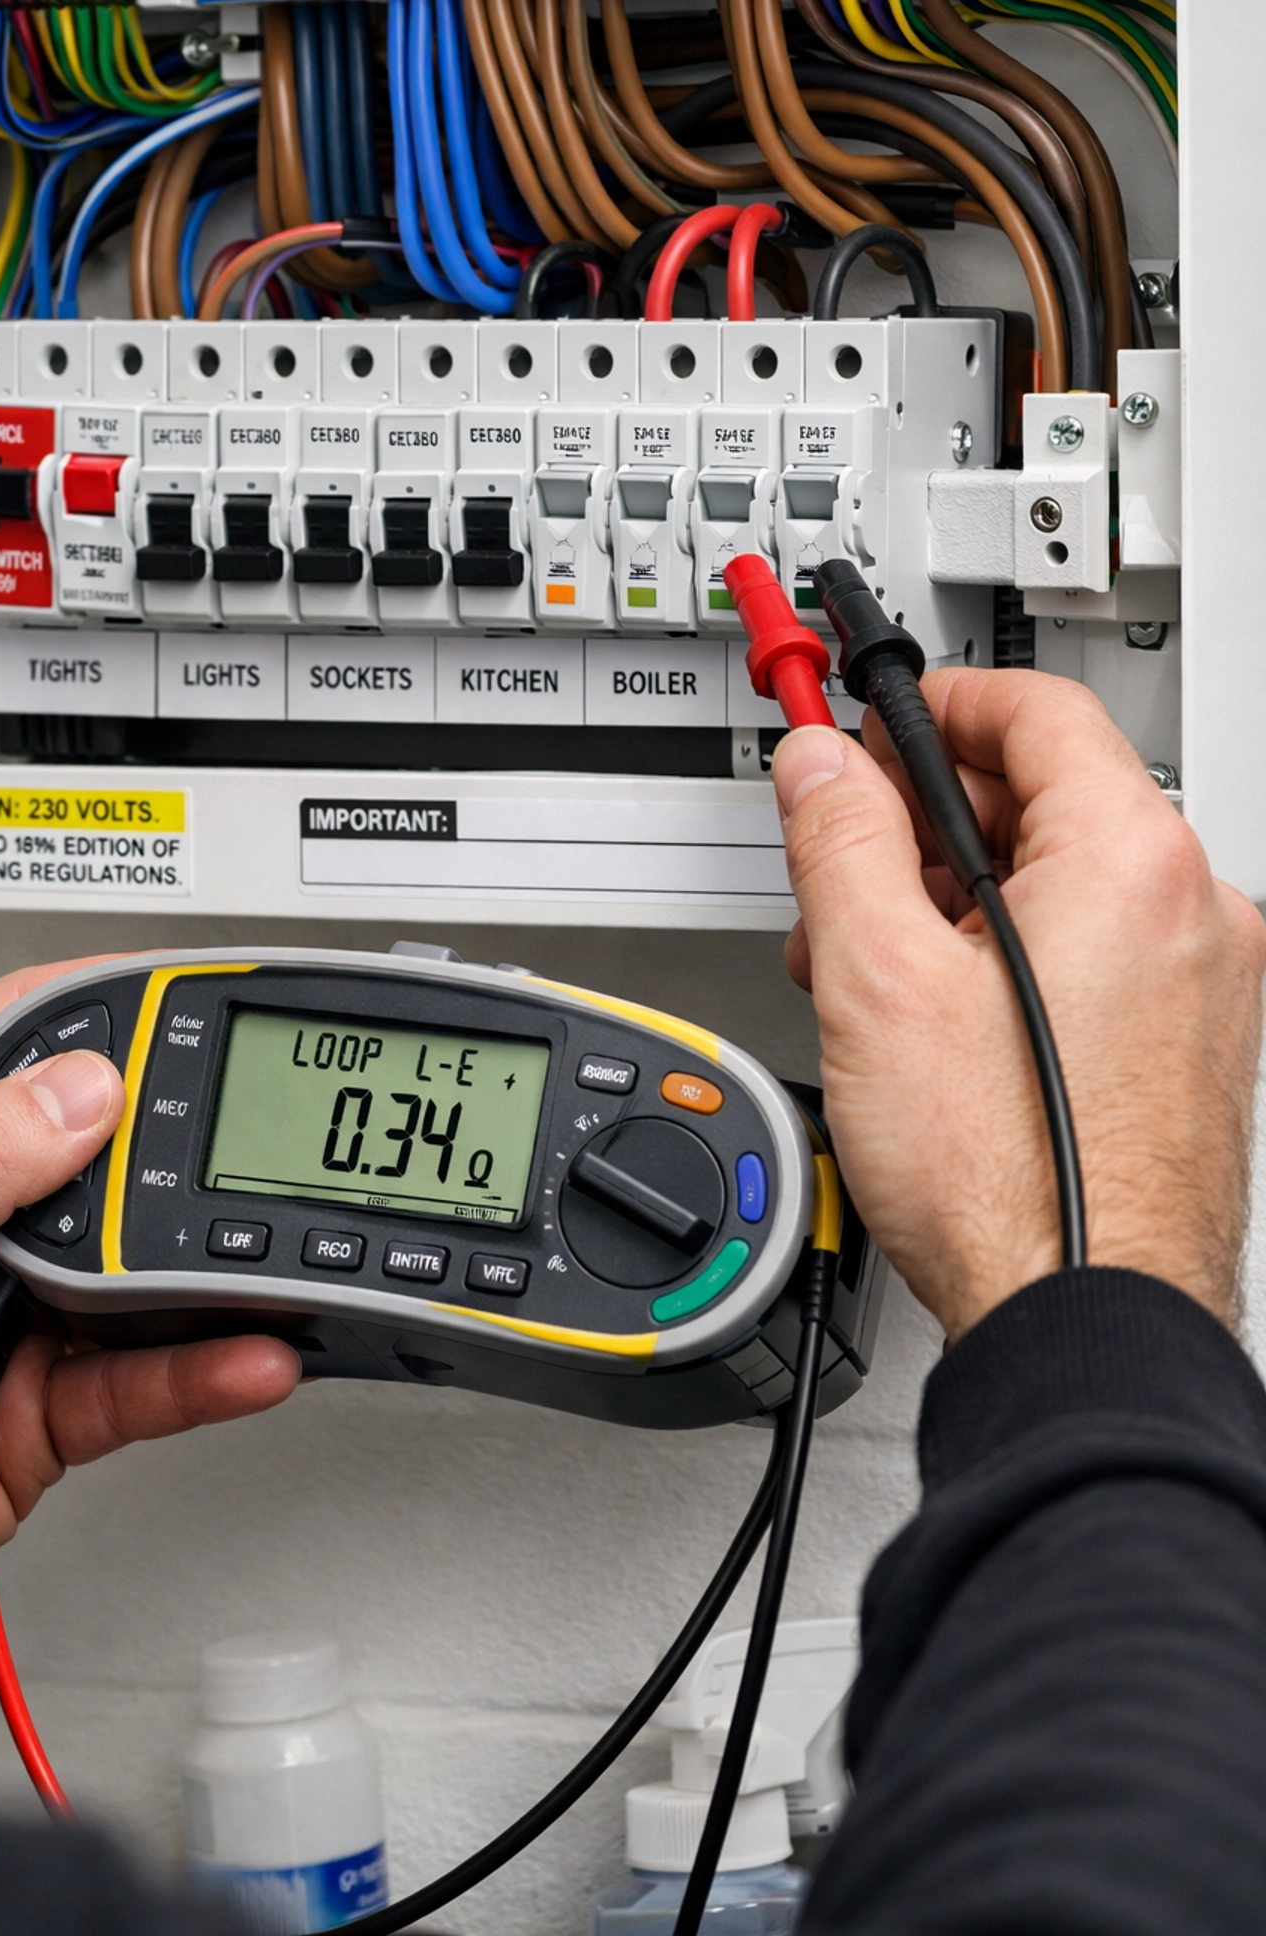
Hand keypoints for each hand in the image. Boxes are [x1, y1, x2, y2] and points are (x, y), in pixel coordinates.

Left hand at [0, 965, 299, 1630]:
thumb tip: (86, 1088)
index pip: (12, 1039)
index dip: (100, 1015)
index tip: (187, 1001)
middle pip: (95, 1154)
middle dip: (171, 1155)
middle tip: (240, 1149)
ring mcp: (5, 1305)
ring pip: (134, 1266)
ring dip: (201, 1272)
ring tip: (260, 1265)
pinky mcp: (43, 1395)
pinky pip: (140, 1371)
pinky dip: (199, 1368)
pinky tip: (243, 1355)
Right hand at [773, 670, 1265, 1341]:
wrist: (1082, 1323)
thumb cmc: (1010, 1182)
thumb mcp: (876, 980)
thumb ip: (840, 841)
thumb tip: (821, 767)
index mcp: (1135, 864)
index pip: (1037, 710)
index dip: (935, 702)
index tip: (871, 721)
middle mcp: (1196, 914)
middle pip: (1049, 799)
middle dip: (926, 821)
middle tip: (845, 857)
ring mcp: (1205, 989)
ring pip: (1065, 887)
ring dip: (957, 901)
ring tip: (872, 969)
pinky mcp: (1191, 1052)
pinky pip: (1096, 958)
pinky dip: (1012, 962)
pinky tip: (934, 1023)